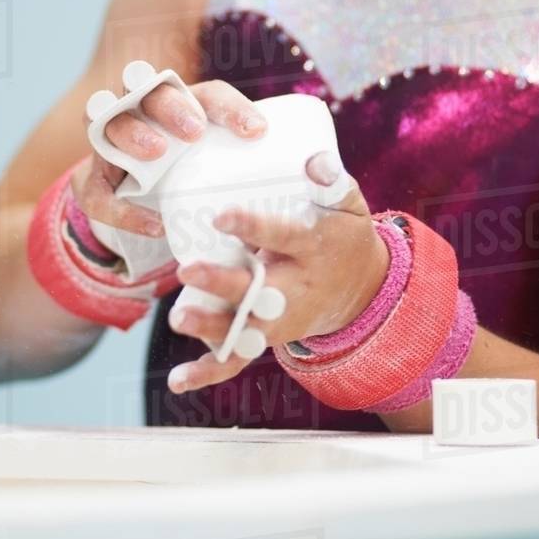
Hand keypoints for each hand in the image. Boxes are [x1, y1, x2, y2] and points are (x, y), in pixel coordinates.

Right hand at [70, 78, 266, 236]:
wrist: (139, 201)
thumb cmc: (185, 166)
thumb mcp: (211, 151)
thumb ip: (239, 146)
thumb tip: (282, 151)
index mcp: (174, 98)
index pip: (203, 92)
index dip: (227, 107)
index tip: (254, 132)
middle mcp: (136, 108)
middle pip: (145, 89)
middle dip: (168, 105)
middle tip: (193, 132)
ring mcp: (108, 140)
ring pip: (107, 121)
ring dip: (133, 132)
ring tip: (156, 153)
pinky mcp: (94, 180)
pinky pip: (98, 193)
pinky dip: (123, 210)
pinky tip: (153, 225)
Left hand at [165, 151, 388, 393]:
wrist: (361, 290)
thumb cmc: (343, 236)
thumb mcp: (349, 208)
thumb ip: (332, 182)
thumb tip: (312, 158)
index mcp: (313, 250)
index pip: (283, 236)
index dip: (253, 226)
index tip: (221, 214)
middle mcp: (295, 289)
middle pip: (258, 290)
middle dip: (223, 283)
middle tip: (187, 269)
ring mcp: (280, 319)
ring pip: (244, 329)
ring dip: (211, 328)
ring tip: (178, 319)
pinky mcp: (267, 339)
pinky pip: (238, 361)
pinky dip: (208, 373)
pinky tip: (177, 380)